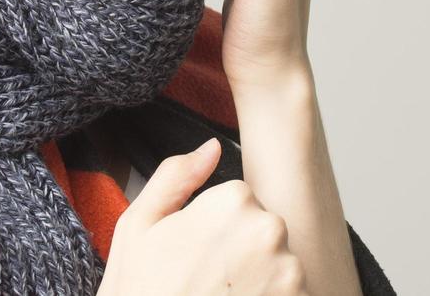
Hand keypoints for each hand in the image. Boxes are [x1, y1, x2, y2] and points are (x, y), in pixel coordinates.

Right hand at [96, 138, 309, 295]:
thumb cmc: (140, 293)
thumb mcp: (138, 226)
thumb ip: (175, 177)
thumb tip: (211, 148)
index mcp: (232, 201)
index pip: (239, 200)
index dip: (213, 229)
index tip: (195, 253)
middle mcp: (270, 230)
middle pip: (262, 230)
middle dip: (239, 252)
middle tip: (205, 279)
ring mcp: (289, 272)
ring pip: (278, 264)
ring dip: (258, 280)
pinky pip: (292, 295)